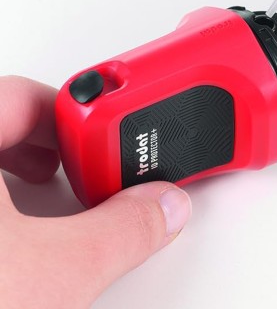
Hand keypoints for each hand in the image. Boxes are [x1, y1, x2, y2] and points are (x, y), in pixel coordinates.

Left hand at [0, 76, 190, 308]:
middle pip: (0, 118)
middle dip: (47, 141)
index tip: (104, 138)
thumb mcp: (48, 276)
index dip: (77, 112)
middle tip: (78, 164)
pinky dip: (0, 204)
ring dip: (17, 169)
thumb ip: (120, 233)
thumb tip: (164, 207)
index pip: (24, 95)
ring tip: (45, 194)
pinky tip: (11, 238)